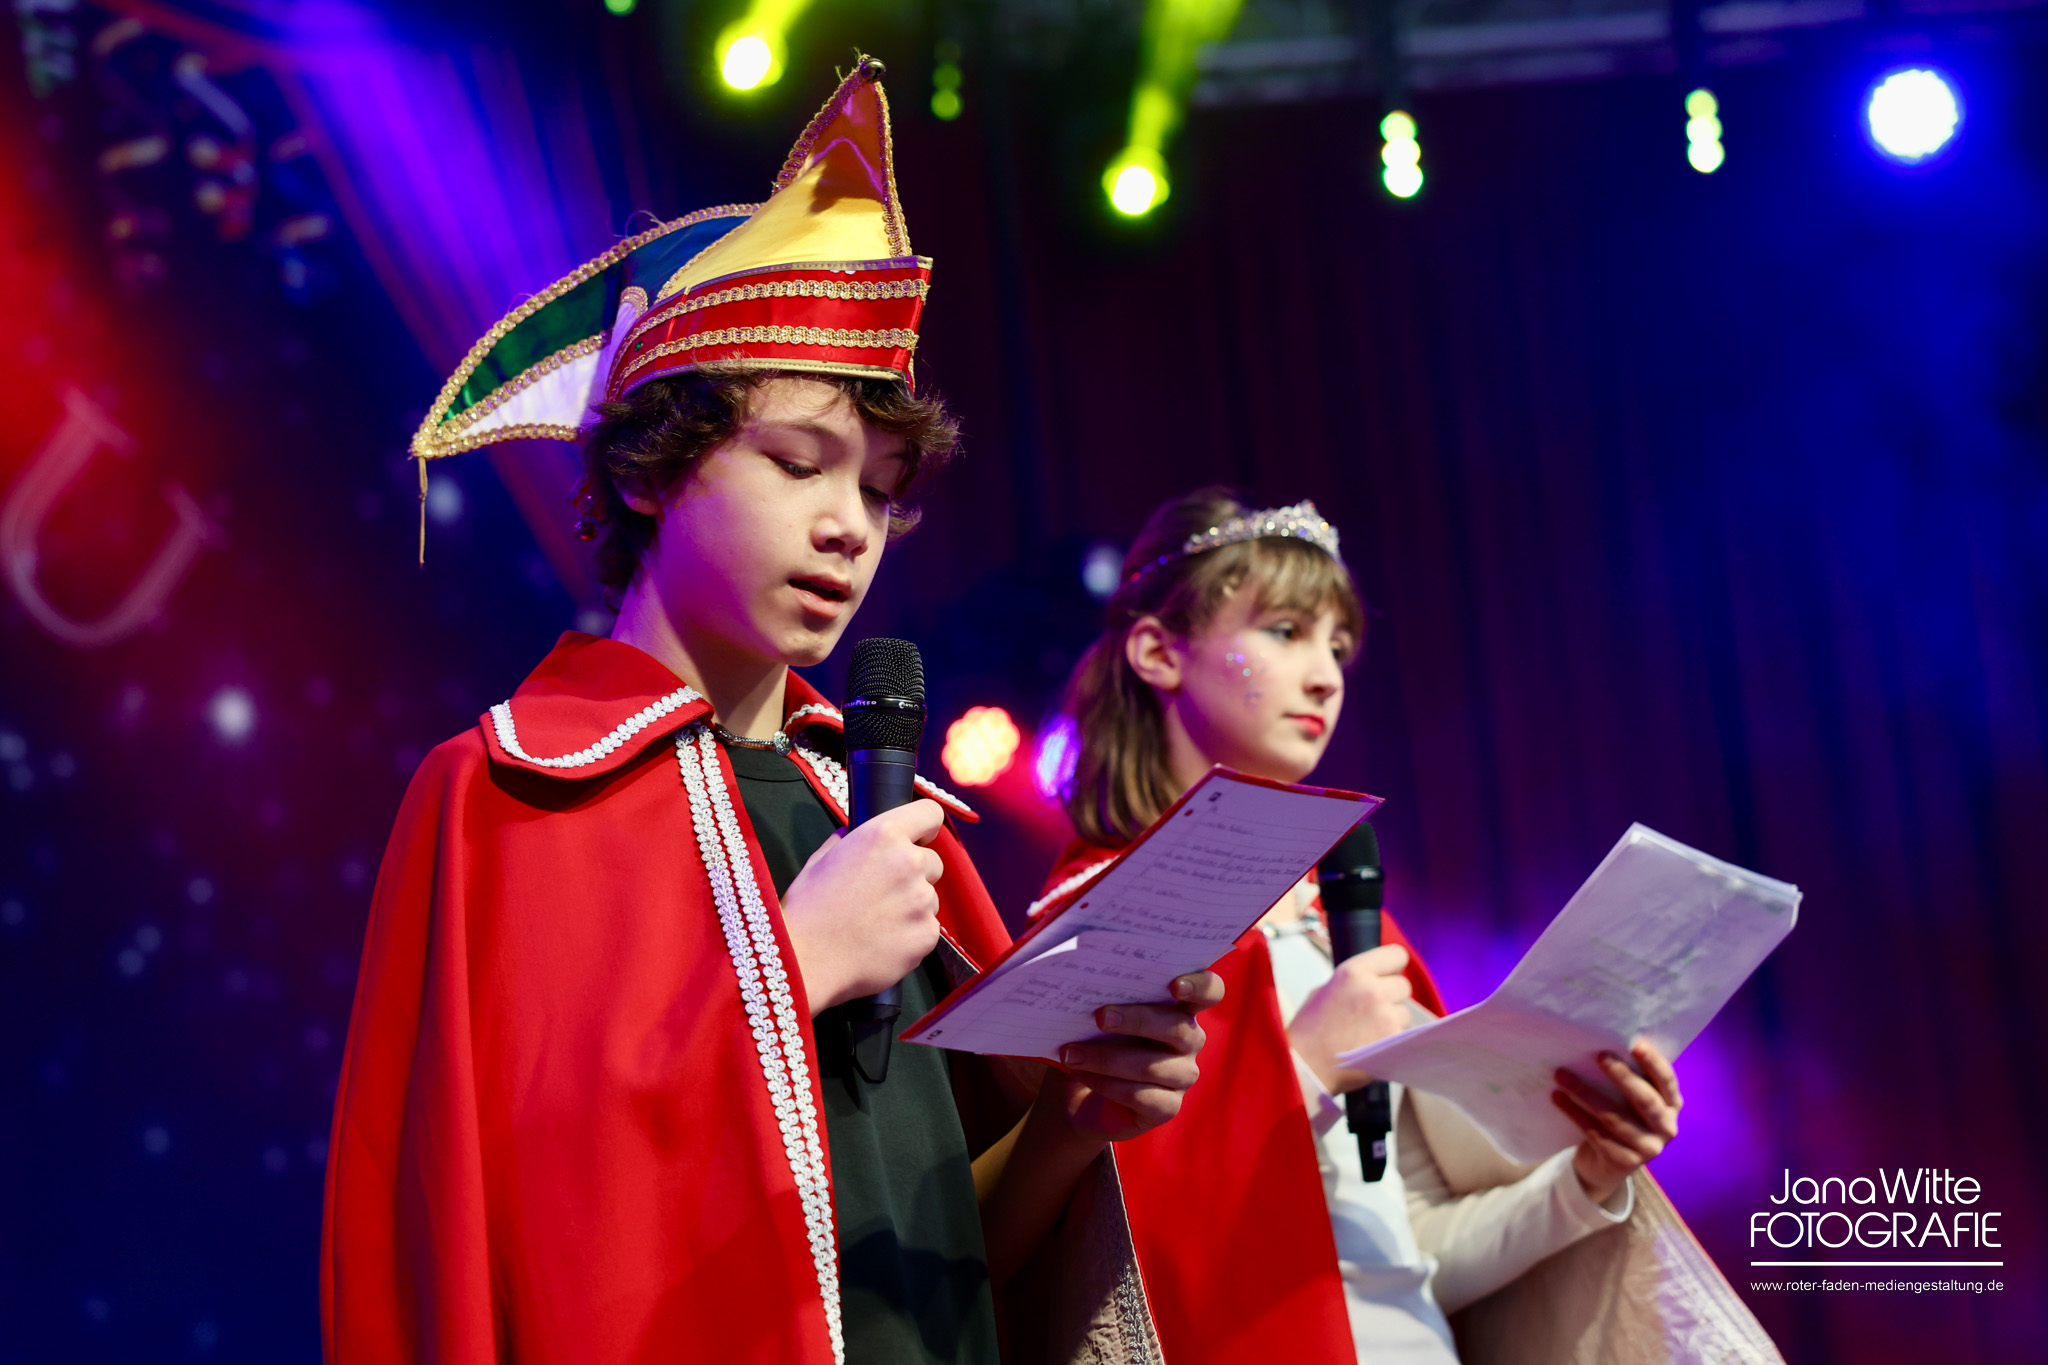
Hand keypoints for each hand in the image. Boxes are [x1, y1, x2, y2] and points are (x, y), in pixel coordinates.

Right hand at [781, 799, 945, 1012]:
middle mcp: (909, 862)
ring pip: (929, 897)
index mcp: (883, 835)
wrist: (807, 962)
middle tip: (883, 892)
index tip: (916, 840)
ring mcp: (921, 900)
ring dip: (911, 905)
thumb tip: (859, 834)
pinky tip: (882, 940)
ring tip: (877, 921)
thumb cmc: (808, 910)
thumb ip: (849, 839)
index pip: (930, 813)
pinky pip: (927, 927)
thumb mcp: (821, 859)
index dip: (923, 828)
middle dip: (914, 873)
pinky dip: (911, 933)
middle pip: (931, 861)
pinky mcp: (927, 934)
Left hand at [1049, 972, 1225, 1142]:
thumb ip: (1105, 998)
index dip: (1199, 986)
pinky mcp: (1167, 1107)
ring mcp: (1182, 1076)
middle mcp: (1189, 1040)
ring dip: (1107, 1058)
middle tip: (1100, 1017)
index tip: (1174, 985)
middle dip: (1138, 1020)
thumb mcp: (1098, 1016)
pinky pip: (1141, 1095)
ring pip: (1153, 1066)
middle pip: (1178, 1027)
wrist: (1080, 1093)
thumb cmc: (1094, 1040)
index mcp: (1179, 1008)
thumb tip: (1081, 983)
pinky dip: (1106, 1084)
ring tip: (1071, 1053)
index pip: (1210, 991)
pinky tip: (1081, 1074)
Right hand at [1287, 943, 1412, 1094]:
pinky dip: (1391, 1040)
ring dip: (1392, 1020)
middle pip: (1403, 985)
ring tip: (1367, 1032)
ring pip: (1404, 1012)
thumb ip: (1353, 982)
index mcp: (1353, 972)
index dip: (1393, 966)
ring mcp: (1386, 1016)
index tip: (1389, 974)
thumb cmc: (1310, 1030)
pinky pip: (1403, 1034)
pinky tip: (1371, 1045)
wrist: (1306, 1067)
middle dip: (1391, 996)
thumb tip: (1374, 980)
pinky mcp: (1394, 1040)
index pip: (1396, 955)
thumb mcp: (1324, 991)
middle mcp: (1373, 990)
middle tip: (1372, 1010)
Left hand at [1553, 1039, 1682, 1205]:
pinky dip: (1574, 1113)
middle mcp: (1666, 1129)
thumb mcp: (1630, 1100)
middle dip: (1621, 1076)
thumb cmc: (1620, 1117)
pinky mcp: (1624, 1162)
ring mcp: (1648, 1149)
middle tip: (1599, 1055)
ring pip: (1614, 1118)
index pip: (1667, 1081)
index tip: (1636, 1045)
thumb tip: (1603, 1041)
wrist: (1606, 1165)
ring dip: (1584, 1093)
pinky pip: (1596, 1133)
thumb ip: (1630, 1078)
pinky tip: (1557, 1097)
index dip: (1654, 1063)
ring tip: (1561, 1075)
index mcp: (1672, 1106)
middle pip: (1645, 1100)